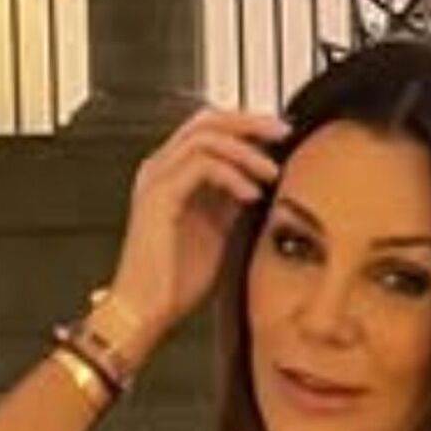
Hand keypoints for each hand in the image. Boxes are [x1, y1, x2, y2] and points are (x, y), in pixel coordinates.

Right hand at [102, 105, 290, 357]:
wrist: (145, 310)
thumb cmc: (177, 279)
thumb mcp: (218, 231)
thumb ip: (233, 201)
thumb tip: (263, 180)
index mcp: (171, 173)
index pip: (209, 128)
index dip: (247, 126)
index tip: (282, 136)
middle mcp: (159, 168)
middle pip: (206, 119)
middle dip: (250, 122)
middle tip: (284, 132)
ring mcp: (155, 179)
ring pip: (204, 136)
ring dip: (246, 150)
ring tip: (272, 172)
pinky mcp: (158, 197)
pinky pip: (200, 166)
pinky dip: (232, 175)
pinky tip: (252, 194)